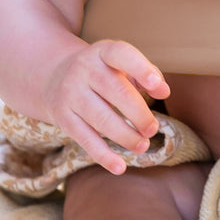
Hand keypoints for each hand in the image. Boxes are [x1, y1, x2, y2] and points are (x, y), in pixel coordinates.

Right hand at [44, 39, 169, 174]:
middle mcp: (84, 70)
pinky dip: (103, 155)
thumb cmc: (104, 72)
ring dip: (125, 136)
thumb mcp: (121, 64)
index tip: (158, 88)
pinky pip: (85, 139)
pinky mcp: (63, 118)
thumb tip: (164, 91)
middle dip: (138, 114)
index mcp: (103, 52)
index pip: (121, 55)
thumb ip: (146, 74)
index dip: (141, 69)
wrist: (55, 76)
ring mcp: (71, 94)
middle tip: (152, 129)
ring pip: (101, 118)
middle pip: (116, 92)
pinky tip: (120, 167)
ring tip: (143, 146)